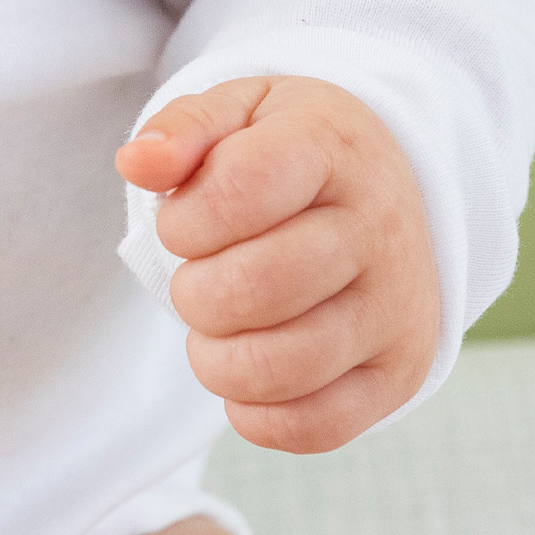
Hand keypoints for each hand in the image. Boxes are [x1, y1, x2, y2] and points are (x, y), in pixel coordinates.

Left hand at [115, 75, 440, 452]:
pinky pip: (316, 426)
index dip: (182, 221)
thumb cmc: (296, 149)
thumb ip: (183, 128)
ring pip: (280, 367)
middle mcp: (378, 228)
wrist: (392, 189)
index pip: (236, 194)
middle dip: (192, 293)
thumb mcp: (242, 108)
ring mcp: (397, 307)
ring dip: (215, 359)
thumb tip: (135, 164)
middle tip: (197, 278)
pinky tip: (245, 373)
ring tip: (216, 328)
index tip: (181, 223)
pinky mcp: (399, 374)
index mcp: (333, 148)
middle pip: (252, 289)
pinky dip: (256, 415)